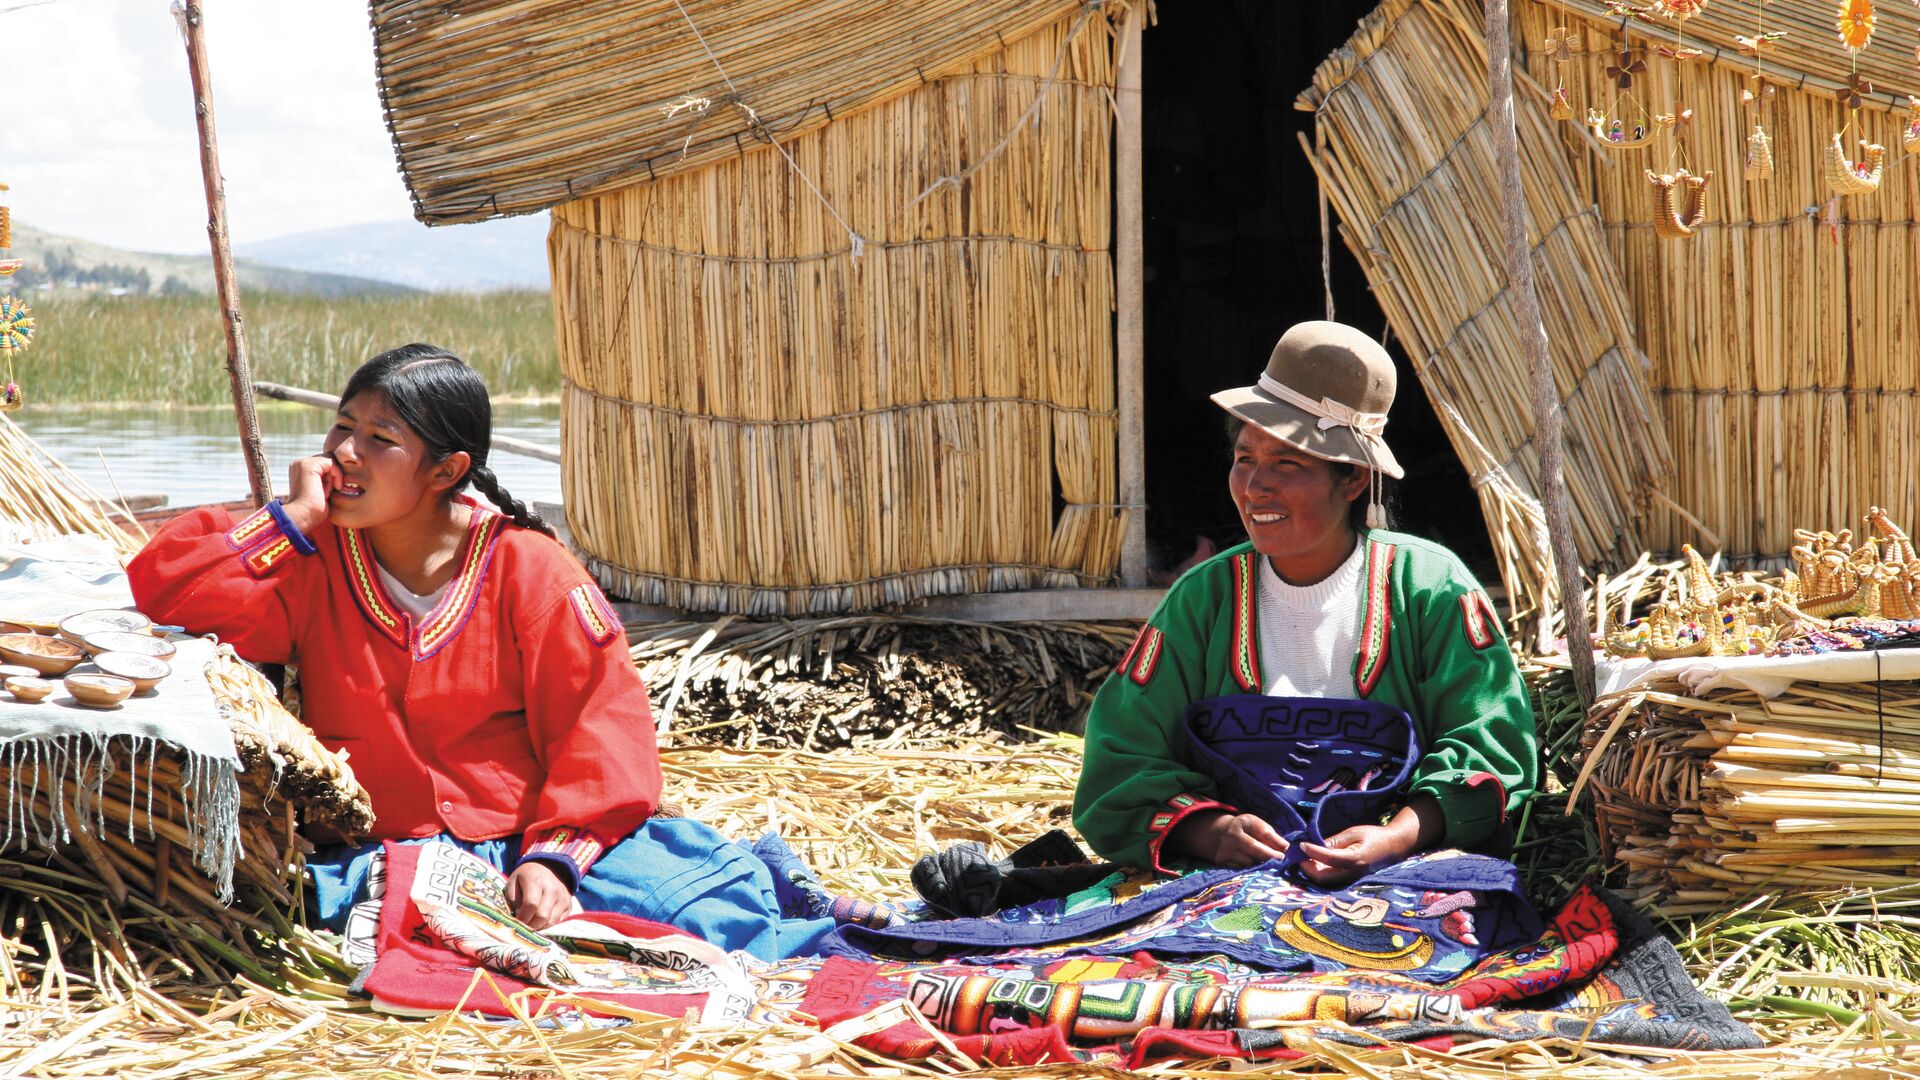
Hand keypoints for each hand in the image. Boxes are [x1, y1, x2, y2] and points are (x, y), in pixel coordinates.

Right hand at [283, 455, 340, 533]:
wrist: (303, 517)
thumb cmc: (314, 511)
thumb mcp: (322, 491)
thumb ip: (327, 479)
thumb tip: (342, 474)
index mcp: (301, 469)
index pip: (326, 464)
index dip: (332, 478)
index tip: (327, 494)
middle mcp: (299, 463)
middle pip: (330, 461)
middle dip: (333, 477)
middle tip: (326, 494)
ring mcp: (302, 463)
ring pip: (332, 462)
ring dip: (333, 478)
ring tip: (325, 493)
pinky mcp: (308, 465)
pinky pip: (332, 463)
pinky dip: (336, 476)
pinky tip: (329, 490)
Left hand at [505, 861, 574, 929]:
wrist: (547, 868)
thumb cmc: (526, 878)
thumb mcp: (512, 882)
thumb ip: (512, 899)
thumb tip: (518, 915)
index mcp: (536, 882)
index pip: (531, 905)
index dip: (522, 918)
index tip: (516, 923)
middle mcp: (552, 889)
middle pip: (542, 916)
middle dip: (530, 925)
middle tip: (523, 926)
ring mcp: (563, 897)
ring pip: (551, 921)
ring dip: (539, 926)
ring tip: (531, 921)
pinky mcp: (569, 904)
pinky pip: (558, 921)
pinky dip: (548, 923)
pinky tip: (541, 918)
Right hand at [1168, 809, 1288, 867]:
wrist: (1221, 834)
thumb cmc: (1248, 832)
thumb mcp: (1259, 827)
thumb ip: (1272, 837)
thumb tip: (1286, 848)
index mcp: (1245, 822)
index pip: (1262, 831)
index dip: (1275, 841)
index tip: (1286, 850)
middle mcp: (1232, 834)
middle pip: (1253, 847)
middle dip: (1269, 855)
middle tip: (1280, 861)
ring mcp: (1225, 848)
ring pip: (1248, 861)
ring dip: (1259, 864)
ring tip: (1264, 863)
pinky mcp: (1221, 860)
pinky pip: (1240, 869)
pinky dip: (1249, 869)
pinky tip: (1252, 866)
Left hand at [1296, 793, 1444, 886]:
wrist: (1394, 848)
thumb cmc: (1374, 836)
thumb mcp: (1354, 832)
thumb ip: (1334, 841)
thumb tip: (1313, 845)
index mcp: (1356, 859)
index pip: (1329, 858)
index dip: (1312, 852)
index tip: (1300, 845)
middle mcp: (1353, 874)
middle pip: (1323, 877)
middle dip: (1307, 867)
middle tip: (1297, 855)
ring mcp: (1352, 880)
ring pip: (1325, 882)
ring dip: (1311, 872)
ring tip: (1303, 858)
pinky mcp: (1350, 881)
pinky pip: (1331, 881)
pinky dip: (1319, 873)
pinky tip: (1313, 863)